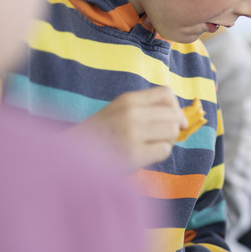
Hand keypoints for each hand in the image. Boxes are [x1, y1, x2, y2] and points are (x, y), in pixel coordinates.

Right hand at [69, 87, 187, 167]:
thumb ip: (144, 110)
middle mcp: (130, 113)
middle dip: (172, 128)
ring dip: (166, 142)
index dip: (175, 108)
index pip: (167, 93)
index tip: (172, 120)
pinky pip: (165, 150)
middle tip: (157, 138)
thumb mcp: (117, 112)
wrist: (68, 158)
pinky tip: (142, 157)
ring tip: (148, 147)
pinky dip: (158, 155)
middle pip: (174, 115)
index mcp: (127, 99)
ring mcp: (132, 133)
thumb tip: (182, 119)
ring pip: (172, 132)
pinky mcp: (134, 154)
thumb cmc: (98, 137)